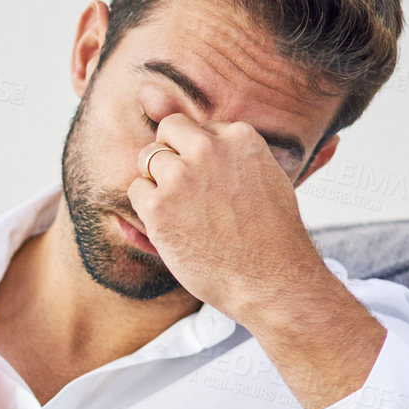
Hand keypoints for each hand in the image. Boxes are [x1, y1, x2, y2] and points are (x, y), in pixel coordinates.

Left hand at [130, 112, 330, 322]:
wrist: (272, 281)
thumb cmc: (269, 236)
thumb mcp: (265, 178)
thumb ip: (233, 154)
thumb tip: (196, 131)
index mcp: (240, 137)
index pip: (199, 128)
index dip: (199, 155)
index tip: (211, 182)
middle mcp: (208, 149)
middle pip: (168, 130)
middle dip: (171, 154)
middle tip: (186, 190)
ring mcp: (181, 176)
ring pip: (147, 158)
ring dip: (157, 181)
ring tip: (183, 211)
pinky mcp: (158, 206)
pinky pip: (136, 191)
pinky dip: (147, 209)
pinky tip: (173, 227)